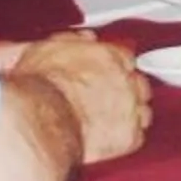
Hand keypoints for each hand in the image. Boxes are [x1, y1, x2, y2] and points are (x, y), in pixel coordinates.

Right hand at [8, 31, 150, 163]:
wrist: (41, 120)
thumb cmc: (38, 87)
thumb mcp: (43, 51)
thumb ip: (66, 42)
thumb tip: (75, 39)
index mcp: (107, 55)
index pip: (125, 58)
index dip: (116, 69)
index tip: (107, 75)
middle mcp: (125, 79)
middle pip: (138, 83)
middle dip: (126, 92)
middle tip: (108, 100)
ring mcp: (130, 107)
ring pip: (142, 110)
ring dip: (129, 116)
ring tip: (111, 123)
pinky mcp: (129, 136)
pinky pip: (137, 137)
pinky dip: (126, 139)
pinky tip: (111, 141)